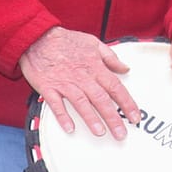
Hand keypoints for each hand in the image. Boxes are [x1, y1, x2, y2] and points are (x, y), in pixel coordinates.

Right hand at [19, 27, 135, 137]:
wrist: (37, 37)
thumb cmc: (65, 40)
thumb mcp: (93, 43)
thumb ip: (111, 57)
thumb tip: (125, 68)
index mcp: (95, 67)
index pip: (116, 88)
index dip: (127, 103)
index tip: (135, 117)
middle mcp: (82, 77)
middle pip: (101, 100)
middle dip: (113, 118)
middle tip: (121, 134)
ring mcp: (65, 83)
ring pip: (81, 103)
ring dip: (91, 119)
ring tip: (100, 132)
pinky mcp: (47, 87)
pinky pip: (56, 104)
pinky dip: (62, 116)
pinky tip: (69, 128)